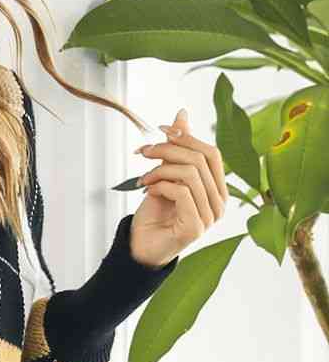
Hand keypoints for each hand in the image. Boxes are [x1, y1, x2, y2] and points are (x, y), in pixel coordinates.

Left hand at [131, 106, 228, 267]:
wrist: (141, 246)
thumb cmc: (155, 212)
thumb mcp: (166, 174)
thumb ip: (177, 148)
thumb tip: (182, 114)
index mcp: (217, 189)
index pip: (212, 153)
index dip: (187, 137)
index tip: (160, 130)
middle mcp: (220, 204)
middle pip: (200, 160)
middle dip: (168, 150)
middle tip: (144, 151)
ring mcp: (210, 217)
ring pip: (190, 174)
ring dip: (160, 170)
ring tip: (143, 178)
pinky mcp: (195, 227)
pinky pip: (182, 192)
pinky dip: (161, 185)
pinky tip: (148, 191)